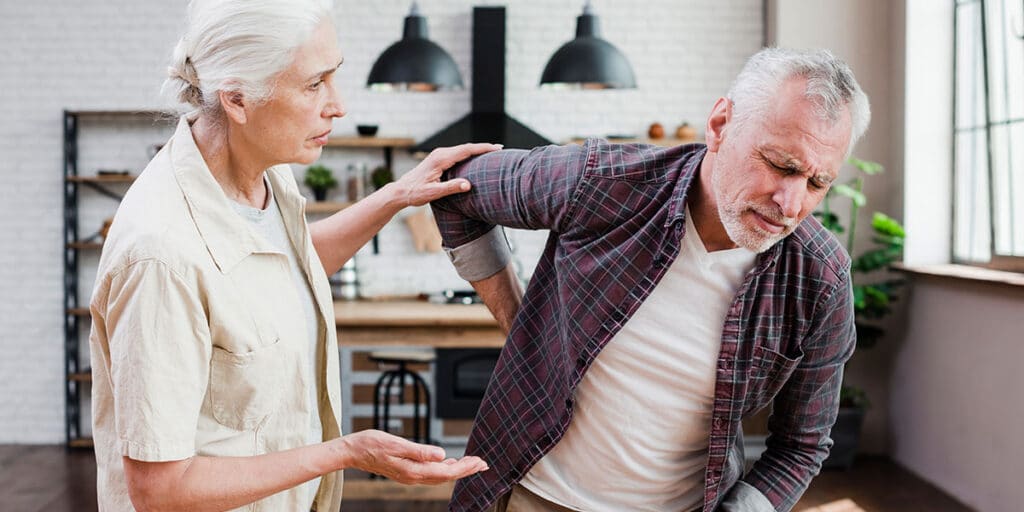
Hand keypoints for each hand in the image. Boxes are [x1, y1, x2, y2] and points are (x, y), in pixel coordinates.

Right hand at [335, 430, 488, 484]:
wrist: (352, 452)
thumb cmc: (372, 444)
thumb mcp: (397, 443)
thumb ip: (420, 451)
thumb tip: (442, 455)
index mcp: (414, 470)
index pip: (446, 471)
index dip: (465, 467)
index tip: (479, 462)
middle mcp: (413, 476)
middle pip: (446, 476)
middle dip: (466, 470)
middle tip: (482, 464)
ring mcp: (409, 475)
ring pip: (439, 476)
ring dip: (456, 470)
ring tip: (470, 464)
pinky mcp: (405, 472)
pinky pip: (430, 473)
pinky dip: (443, 469)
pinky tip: (448, 463)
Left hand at [394, 143, 502, 206]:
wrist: (401, 191)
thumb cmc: (415, 193)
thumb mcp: (433, 193)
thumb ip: (451, 188)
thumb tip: (468, 185)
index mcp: (441, 159)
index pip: (466, 150)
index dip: (483, 148)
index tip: (497, 148)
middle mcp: (440, 153)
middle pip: (466, 147)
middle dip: (483, 147)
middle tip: (500, 149)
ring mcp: (438, 155)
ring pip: (462, 149)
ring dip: (476, 150)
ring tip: (491, 152)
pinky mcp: (438, 159)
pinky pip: (457, 153)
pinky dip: (469, 154)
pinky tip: (475, 158)